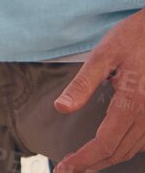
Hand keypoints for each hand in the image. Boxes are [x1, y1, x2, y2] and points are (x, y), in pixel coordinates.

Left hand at [54, 9, 144, 171]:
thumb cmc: (132, 38)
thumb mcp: (103, 55)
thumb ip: (83, 84)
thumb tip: (61, 108)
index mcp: (132, 102)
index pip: (105, 142)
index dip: (84, 159)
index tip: (65, 167)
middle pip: (118, 151)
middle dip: (92, 164)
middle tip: (68, 170)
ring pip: (132, 149)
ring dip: (107, 160)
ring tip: (84, 164)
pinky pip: (142, 141)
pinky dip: (123, 150)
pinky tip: (109, 149)